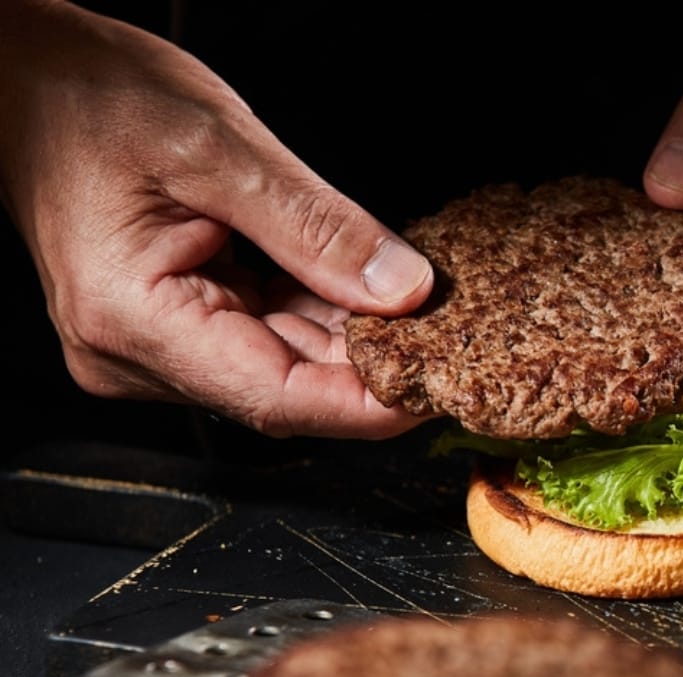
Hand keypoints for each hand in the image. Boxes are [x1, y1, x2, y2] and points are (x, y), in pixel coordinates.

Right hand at [0, 2, 433, 438]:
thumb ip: (316, 226)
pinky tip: (370, 291)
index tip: (439, 389)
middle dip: (374, 364)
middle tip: (453, 335)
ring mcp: (153, 341)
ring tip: (423, 309)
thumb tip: (402, 289)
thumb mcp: (218, 148)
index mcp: (133, 319)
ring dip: (353, 337)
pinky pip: (265, 330)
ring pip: (283, 360)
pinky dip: (321, 312)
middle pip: (286, 385)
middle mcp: (137, 350)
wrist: (24, 78)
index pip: (276, 398)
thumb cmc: (89, 98)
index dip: (367, 405)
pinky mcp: (175, 319)